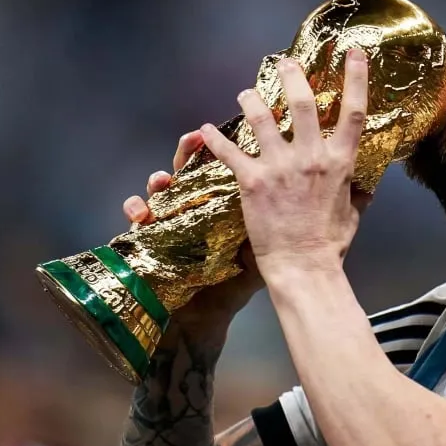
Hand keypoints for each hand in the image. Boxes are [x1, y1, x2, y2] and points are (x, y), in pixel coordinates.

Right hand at [122, 131, 262, 339]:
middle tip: (194, 139)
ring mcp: (171, 216)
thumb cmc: (238, 279)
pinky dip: (135, 209)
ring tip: (162, 179)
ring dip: (159, 177)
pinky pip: (137, 217)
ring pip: (161, 187)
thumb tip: (311, 198)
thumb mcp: (262, 246)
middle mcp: (196, 203)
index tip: (232, 133)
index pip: (223, 166)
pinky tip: (140, 213)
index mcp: (224, 201)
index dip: (225, 147)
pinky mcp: (150, 235)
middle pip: (190, 167)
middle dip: (189, 150)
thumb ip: (282, 220)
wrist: (210, 312)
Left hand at [200, 49, 369, 282]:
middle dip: (291, 76)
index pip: (353, 111)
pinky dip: (214, 139)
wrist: (303, 266)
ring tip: (245, 93)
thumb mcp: (353, 212)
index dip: (356, 78)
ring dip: (251, 100)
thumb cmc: (330, 243)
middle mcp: (312, 157)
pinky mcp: (253, 181)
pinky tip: (204, 130)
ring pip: (261, 118)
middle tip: (282, 62)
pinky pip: (229, 152)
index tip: (353, 52)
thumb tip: (366, 183)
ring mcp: (281, 167)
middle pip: (302, 102)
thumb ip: (357, 191)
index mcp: (340, 162)